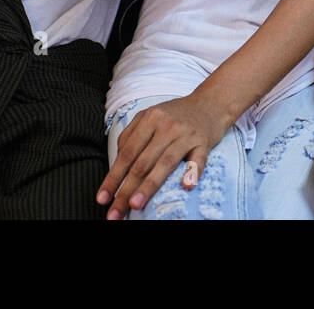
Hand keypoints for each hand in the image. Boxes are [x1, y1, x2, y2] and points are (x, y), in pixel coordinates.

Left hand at [98, 94, 227, 218]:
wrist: (211, 102)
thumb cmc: (177, 114)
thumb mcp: (151, 116)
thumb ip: (132, 136)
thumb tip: (117, 164)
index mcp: (149, 118)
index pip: (126, 153)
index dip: (113, 177)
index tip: (102, 198)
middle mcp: (166, 126)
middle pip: (142, 162)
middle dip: (125, 190)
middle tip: (115, 212)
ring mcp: (186, 134)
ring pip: (165, 163)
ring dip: (148, 186)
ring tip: (136, 205)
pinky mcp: (204, 142)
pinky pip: (198, 160)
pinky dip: (192, 173)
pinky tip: (186, 186)